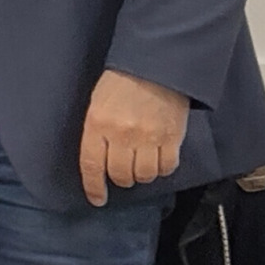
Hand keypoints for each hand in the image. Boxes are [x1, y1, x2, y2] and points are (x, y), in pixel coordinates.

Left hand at [79, 68, 190, 206]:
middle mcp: (122, 134)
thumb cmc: (121, 82)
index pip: (92, 165)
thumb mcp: (97, 103)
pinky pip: (167, 167)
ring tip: (141, 164)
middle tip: (122, 172)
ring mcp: (149, 137)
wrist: (155, 65)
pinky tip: (159, 160)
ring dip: (141, 175)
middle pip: (121, 174)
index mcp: (98, 123)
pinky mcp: (172, 137)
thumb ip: (97, 131)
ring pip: (144, 175)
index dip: (94, 186)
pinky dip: (162, 169)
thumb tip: (99, 159)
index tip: (97, 199)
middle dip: (120, 178)